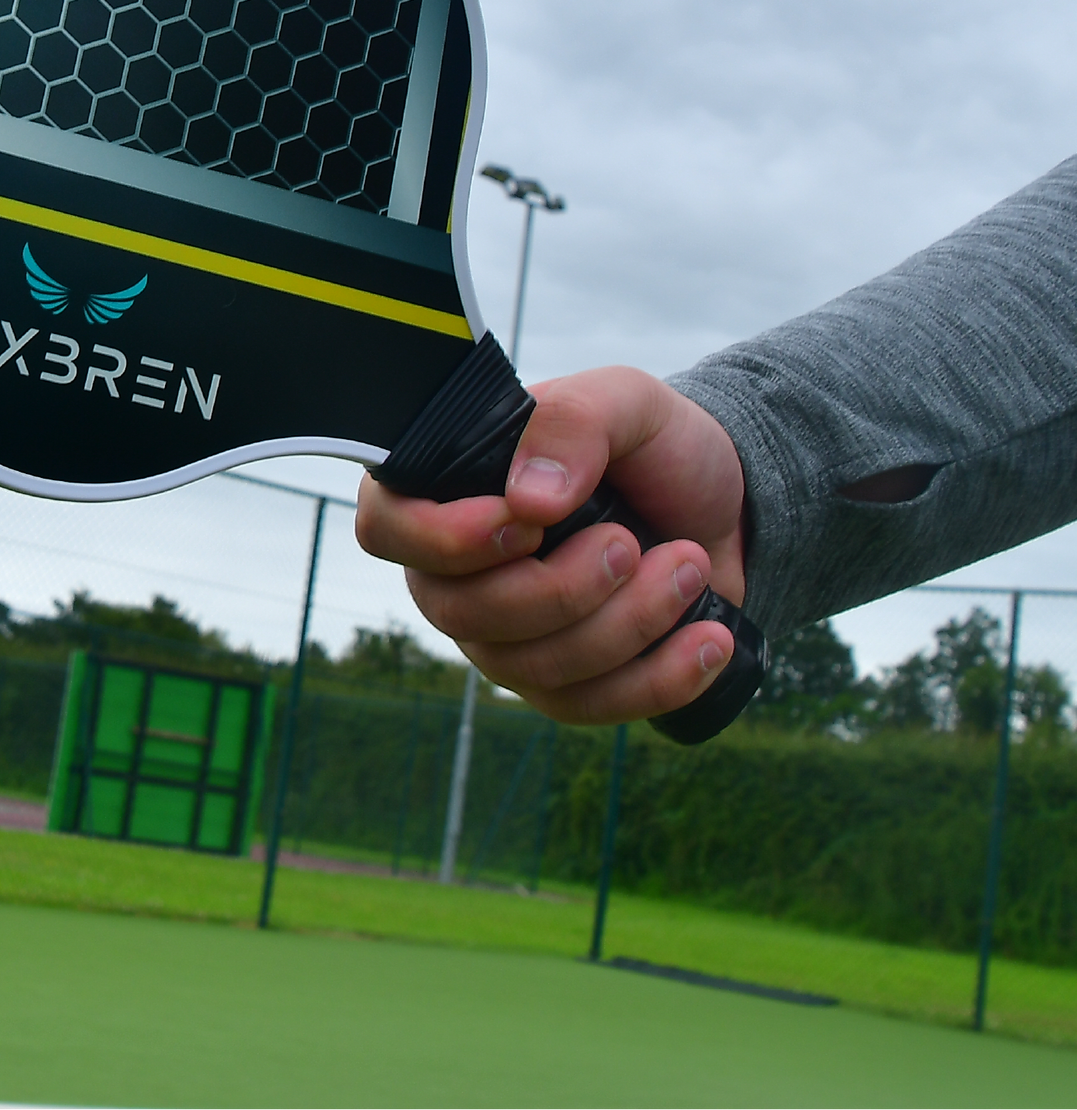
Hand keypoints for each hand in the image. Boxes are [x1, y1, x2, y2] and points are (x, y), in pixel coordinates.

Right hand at [355, 367, 747, 724]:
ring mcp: (505, 634)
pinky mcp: (562, 682)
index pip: (387, 528)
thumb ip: (574, 424)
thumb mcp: (625, 401)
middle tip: (632, 542)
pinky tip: (707, 640)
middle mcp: (458, 568)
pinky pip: (588, 708)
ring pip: (532, 668)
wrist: (723, 502)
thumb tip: (528, 501)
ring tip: (688, 566)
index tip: (530, 524)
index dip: (444, 540)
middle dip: (563, 589)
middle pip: (463, 614)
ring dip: (626, 624)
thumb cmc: (652, 444)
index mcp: (447, 487)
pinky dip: (658, 679)